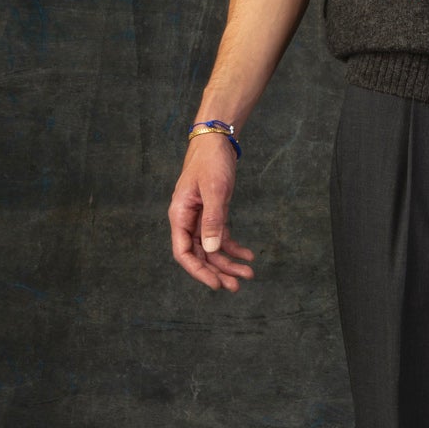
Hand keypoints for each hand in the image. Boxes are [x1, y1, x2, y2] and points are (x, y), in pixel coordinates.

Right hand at [168, 135, 255, 289]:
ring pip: (211, 249)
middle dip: (217, 271)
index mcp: (180, 215)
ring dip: (228, 262)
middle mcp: (187, 220)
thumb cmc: (210, 162)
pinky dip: (234, 247)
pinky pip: (221, 237)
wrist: (216, 141)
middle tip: (236, 286)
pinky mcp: (213, 214)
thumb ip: (213, 219)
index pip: (183, 252)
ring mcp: (200, 218)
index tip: (216, 283)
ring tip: (248, 274)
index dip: (198, 271)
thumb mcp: (214, 190)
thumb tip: (210, 249)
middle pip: (199, 255)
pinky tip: (248, 256)